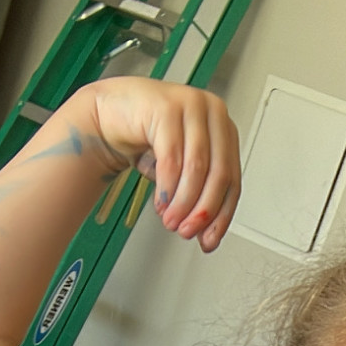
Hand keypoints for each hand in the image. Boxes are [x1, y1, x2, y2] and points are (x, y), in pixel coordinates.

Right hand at [86, 79, 241, 250]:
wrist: (112, 114)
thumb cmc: (148, 139)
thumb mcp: (182, 172)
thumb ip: (198, 198)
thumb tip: (208, 236)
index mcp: (224, 129)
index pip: (233, 180)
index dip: (222, 215)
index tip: (209, 240)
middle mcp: (213, 112)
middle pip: (219, 174)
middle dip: (203, 212)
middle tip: (187, 232)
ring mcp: (191, 104)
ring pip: (196, 168)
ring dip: (182, 203)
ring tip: (170, 222)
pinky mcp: (166, 108)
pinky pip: (171, 159)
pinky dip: (167, 188)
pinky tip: (160, 204)